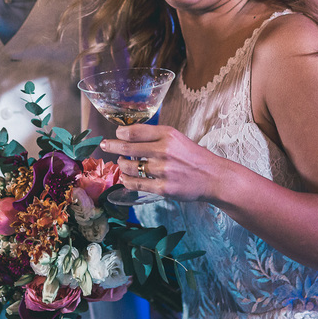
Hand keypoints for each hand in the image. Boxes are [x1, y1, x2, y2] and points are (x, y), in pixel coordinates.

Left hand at [98, 124, 221, 202]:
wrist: (213, 177)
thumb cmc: (193, 156)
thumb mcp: (177, 138)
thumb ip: (155, 136)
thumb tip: (127, 135)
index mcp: (167, 134)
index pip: (134, 130)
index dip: (120, 132)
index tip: (116, 134)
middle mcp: (164, 150)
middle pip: (127, 147)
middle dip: (111, 146)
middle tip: (104, 145)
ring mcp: (163, 170)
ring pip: (129, 167)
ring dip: (121, 165)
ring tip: (121, 164)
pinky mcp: (163, 188)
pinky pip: (136, 184)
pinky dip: (127, 181)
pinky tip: (125, 178)